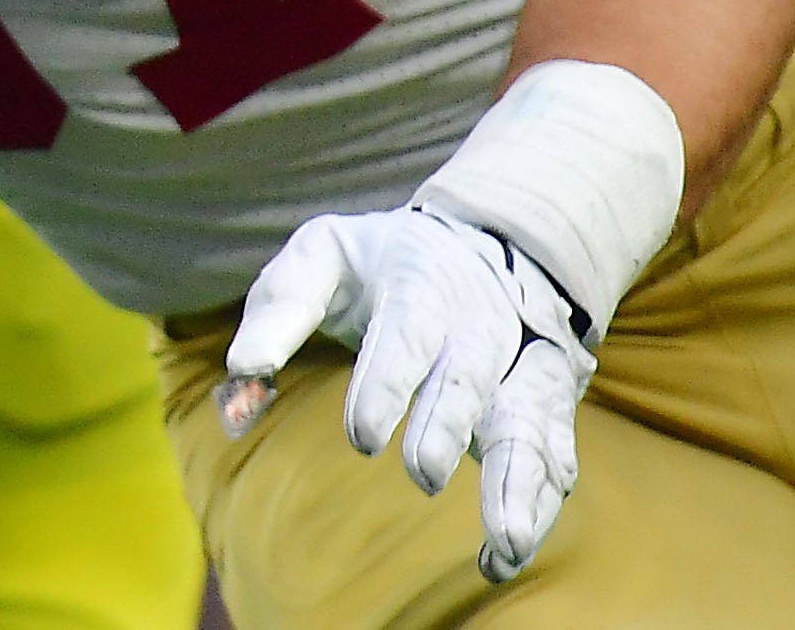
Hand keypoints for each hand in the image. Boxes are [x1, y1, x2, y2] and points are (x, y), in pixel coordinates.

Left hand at [226, 203, 595, 581]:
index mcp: (419, 282)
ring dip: (517, 481)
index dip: (387, 384)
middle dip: (447, 428)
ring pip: (526, 420)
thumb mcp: (322, 256)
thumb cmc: (381, 262)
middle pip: (467, 379)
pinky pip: (553, 449)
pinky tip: (512, 550)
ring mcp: (520, 363)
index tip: (361, 438)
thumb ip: (277, 310)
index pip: (405, 335)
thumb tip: (241, 373)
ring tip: (506, 542)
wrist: (487, 244)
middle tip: (423, 476)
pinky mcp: (546, 400)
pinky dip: (540, 499)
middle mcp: (478, 324)